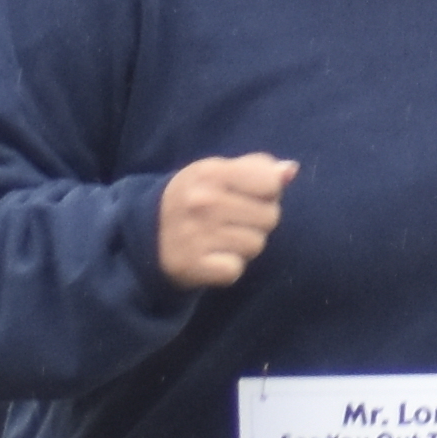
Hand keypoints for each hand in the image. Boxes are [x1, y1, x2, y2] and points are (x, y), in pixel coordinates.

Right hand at [154, 153, 296, 288]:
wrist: (146, 234)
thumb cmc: (193, 198)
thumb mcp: (217, 172)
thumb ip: (256, 167)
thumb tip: (290, 170)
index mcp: (210, 172)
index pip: (271, 183)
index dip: (268, 192)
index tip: (249, 195)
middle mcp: (202, 202)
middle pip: (270, 217)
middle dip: (258, 221)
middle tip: (232, 220)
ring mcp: (196, 235)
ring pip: (256, 245)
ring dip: (244, 245)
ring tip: (221, 238)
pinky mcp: (192, 266)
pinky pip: (236, 270)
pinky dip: (228, 267)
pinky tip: (212, 256)